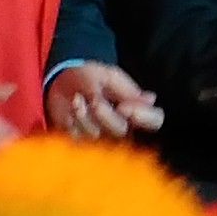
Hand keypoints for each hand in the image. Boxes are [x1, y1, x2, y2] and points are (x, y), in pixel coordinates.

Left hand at [42, 62, 163, 139]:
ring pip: (96, 136)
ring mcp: (100, 136)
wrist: (62, 79)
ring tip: (78, 99)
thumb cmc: (91, 77)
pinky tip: (72, 109)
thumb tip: (150, 100)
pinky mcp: (78, 139)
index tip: (125, 107)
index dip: (145, 117)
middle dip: (107, 116)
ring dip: (85, 116)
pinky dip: (73, 122)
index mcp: (136, 109)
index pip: (154, 121)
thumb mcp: (110, 76)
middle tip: (95, 101)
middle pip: (122, 131)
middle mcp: (121, 126)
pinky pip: (77, 137)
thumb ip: (127, 89)